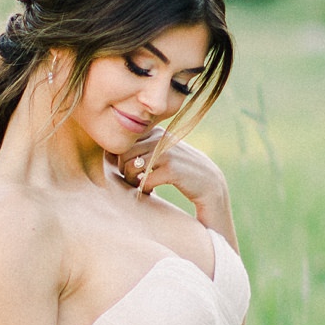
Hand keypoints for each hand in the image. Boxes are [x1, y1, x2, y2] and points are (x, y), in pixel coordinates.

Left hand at [112, 131, 228, 217]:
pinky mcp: (172, 169)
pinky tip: (152, 192)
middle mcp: (161, 138)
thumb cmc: (184, 172)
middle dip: (125, 170)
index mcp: (158, 132)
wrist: (212, 185)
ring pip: (130, 166)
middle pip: (124, 154)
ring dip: (132, 181)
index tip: (133, 171)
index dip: (123, 159)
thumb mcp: (166, 153)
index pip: (125, 142)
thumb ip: (146, 149)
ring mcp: (167, 153)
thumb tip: (112, 154)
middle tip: (135, 181)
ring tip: (142, 187)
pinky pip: (144, 180)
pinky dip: (143, 190)